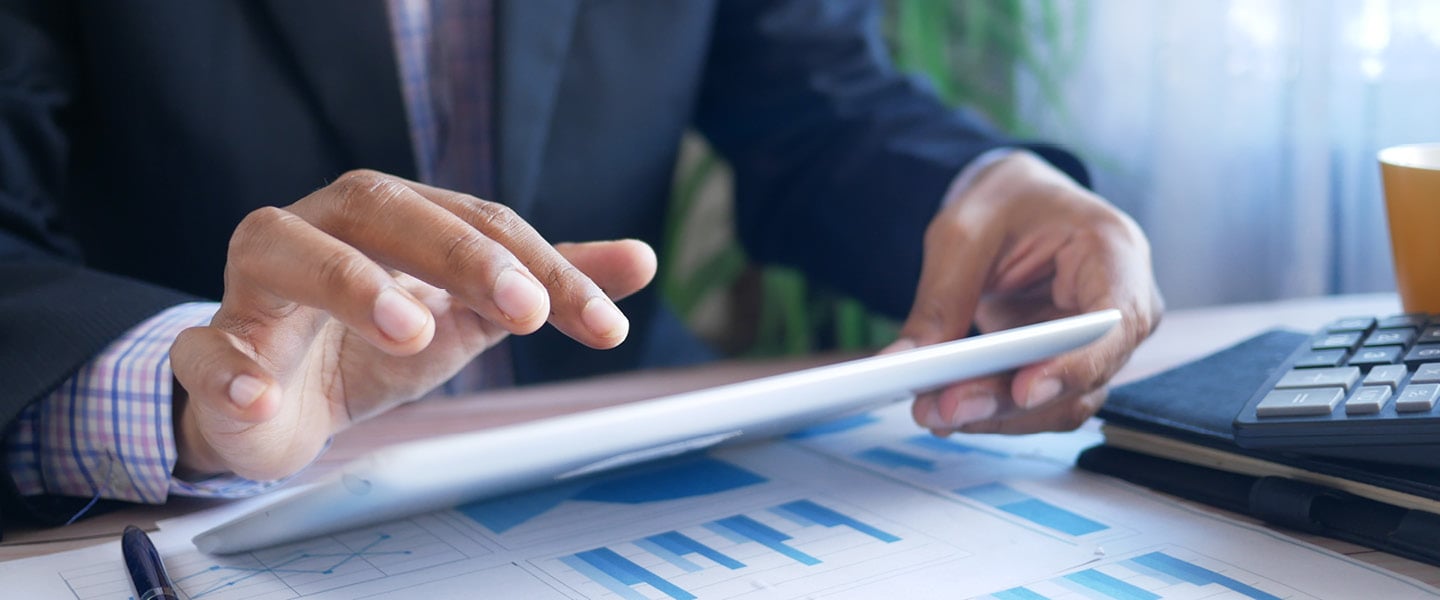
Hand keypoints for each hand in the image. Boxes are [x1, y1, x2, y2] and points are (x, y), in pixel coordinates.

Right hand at [169, 170, 656, 479]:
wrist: (279, 403)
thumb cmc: (375, 340)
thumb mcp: (472, 310)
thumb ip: (550, 281)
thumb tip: (643, 260)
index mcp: (387, 216)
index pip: (474, 221)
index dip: (541, 266)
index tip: (600, 320)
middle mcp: (318, 228)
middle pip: (382, 209)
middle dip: (457, 254)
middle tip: (522, 307)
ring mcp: (255, 286)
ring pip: (285, 251)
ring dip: (349, 284)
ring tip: (410, 331)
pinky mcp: (211, 350)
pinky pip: (205, 352)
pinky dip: (229, 372)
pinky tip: (261, 397)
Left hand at [886, 152, 1162, 434]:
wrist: (1015, 207)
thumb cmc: (1004, 205)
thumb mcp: (962, 234)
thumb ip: (939, 300)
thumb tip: (900, 363)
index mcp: (1115, 252)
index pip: (1115, 323)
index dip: (1074, 364)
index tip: (1024, 389)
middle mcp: (1124, 308)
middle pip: (1083, 375)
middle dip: (1009, 400)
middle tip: (943, 409)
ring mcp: (1102, 346)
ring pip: (1060, 404)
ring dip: (996, 416)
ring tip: (932, 412)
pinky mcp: (1069, 370)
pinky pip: (1038, 405)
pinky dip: (992, 411)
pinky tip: (946, 409)